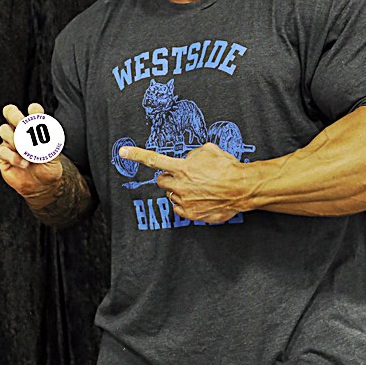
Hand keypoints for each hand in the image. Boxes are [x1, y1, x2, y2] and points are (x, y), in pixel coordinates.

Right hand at [0, 103, 62, 197]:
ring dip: (14, 139)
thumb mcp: (53, 156)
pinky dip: (13, 157)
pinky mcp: (3, 155)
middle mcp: (21, 131)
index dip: (34, 110)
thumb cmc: (48, 168)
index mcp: (35, 127)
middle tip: (22, 124)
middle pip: (10, 113)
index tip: (36, 112)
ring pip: (4, 130)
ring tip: (26, 151)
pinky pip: (3, 150)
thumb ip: (48, 145)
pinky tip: (24, 163)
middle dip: (14, 115)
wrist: (41, 186)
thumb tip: (40, 136)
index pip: (33, 111)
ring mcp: (10, 142)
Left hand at [119, 142, 245, 222]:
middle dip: (168, 178)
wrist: (241, 188)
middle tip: (182, 176)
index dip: (137, 155)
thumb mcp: (209, 150)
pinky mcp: (191, 214)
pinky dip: (186, 203)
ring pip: (172, 195)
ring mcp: (184, 201)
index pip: (154, 160)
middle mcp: (180, 185)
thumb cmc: (228, 168)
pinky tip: (199, 198)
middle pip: (161, 181)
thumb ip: (193, 154)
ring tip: (198, 188)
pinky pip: (180, 208)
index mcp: (182, 167)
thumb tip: (189, 160)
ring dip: (180, 190)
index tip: (124, 152)